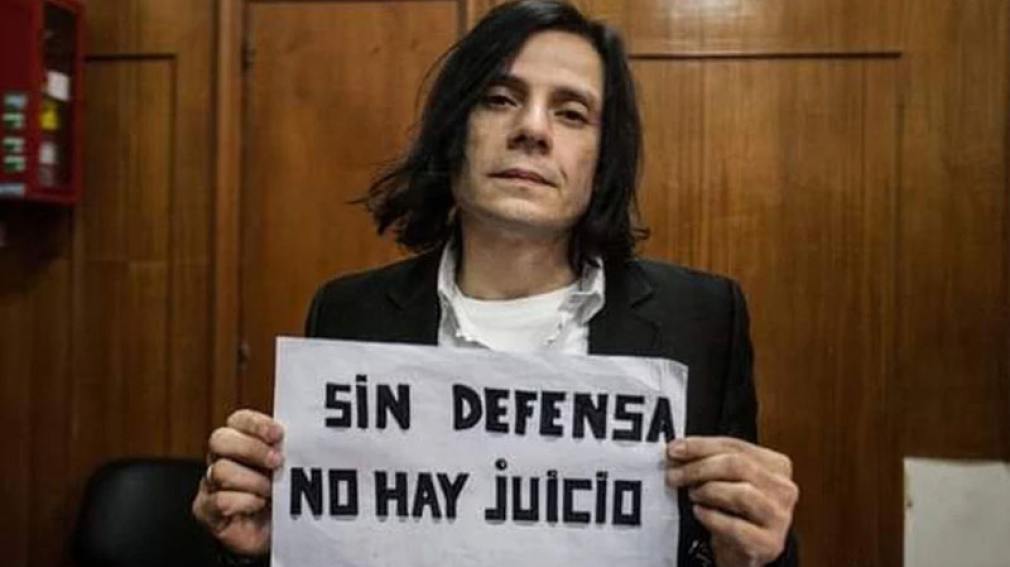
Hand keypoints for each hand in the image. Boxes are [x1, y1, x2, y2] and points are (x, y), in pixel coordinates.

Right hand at [192, 409, 284, 555]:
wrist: (274, 534)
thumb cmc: (281, 495)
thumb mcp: (288, 468)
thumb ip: (288, 449)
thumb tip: (303, 437)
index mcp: (240, 441)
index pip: (238, 420)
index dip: (256, 424)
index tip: (278, 434)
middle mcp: (220, 458)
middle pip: (220, 439)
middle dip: (252, 449)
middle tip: (277, 462)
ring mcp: (210, 484)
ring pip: (220, 470)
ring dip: (252, 481)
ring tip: (271, 491)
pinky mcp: (206, 510)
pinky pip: (219, 500)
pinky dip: (244, 502)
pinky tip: (258, 504)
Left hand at [666, 437, 797, 566]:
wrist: (747, 550)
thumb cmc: (737, 512)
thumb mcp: (728, 481)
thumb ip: (709, 462)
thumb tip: (678, 450)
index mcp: (776, 465)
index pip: (735, 446)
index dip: (700, 446)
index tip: (674, 449)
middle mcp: (783, 488)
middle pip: (737, 466)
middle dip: (699, 468)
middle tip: (674, 475)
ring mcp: (779, 517)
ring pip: (740, 494)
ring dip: (708, 491)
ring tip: (692, 495)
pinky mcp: (769, 543)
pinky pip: (736, 526)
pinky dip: (712, 518)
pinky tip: (699, 513)